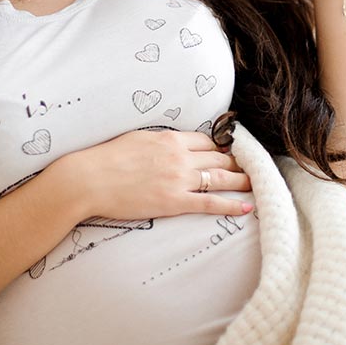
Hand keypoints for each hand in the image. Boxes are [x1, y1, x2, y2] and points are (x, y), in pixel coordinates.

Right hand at [56, 129, 252, 220]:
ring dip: (241, 180)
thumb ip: (159, 140)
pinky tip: (246, 206)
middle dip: (237, 163)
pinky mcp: (174, 202)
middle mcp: (180, 156)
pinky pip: (210, 203)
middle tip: (251, 168)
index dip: (223, 147)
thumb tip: (170, 142)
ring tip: (256, 184)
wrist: (89, 179)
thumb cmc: (106, 158)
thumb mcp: (137, 138)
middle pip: (219, 158)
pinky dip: (231, 205)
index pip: (207, 140)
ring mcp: (179, 179)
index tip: (232, 152)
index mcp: (170, 138)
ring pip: (220, 178)